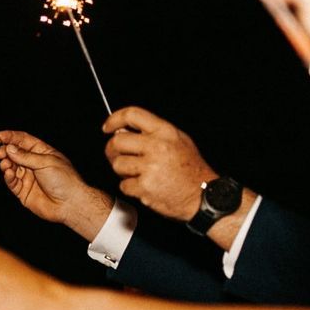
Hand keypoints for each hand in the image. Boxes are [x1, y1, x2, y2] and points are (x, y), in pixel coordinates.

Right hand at [0, 130, 113, 237]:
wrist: (69, 203)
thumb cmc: (65, 180)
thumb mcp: (46, 162)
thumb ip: (26, 156)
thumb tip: (9, 148)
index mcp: (42, 153)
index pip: (23, 141)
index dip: (10, 137)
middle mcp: (34, 164)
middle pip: (15, 154)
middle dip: (5, 152)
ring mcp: (28, 177)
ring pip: (11, 167)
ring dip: (6, 164)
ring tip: (5, 164)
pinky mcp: (23, 191)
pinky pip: (12, 182)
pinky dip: (8, 177)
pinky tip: (9, 173)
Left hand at [102, 107, 216, 220]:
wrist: (202, 195)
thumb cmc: (190, 169)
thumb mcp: (178, 141)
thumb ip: (152, 133)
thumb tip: (121, 130)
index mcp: (165, 132)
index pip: (132, 115)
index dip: (114, 119)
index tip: (107, 128)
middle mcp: (157, 146)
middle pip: (117, 142)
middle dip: (112, 150)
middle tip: (118, 156)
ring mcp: (150, 167)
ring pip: (117, 164)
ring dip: (122, 171)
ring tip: (138, 173)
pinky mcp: (145, 186)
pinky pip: (123, 185)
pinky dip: (130, 188)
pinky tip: (145, 186)